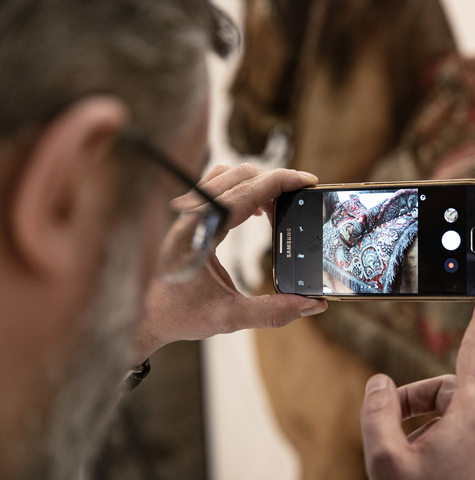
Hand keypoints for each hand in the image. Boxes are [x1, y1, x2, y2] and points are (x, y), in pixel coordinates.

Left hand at [133, 164, 327, 362]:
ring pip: (227, 176)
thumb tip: (312, 305)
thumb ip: (272, 312)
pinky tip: (253, 211)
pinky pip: (217, 186)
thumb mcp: (228, 319)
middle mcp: (191, 216)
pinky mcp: (189, 216)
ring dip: (257, 183)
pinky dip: (242, 189)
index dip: (280, 182)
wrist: (142, 316)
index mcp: (199, 233)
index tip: (306, 181)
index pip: (246, 193)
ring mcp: (187, 213)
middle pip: (240, 176)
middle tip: (300, 197)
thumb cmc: (178, 315)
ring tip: (278, 206)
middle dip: (275, 181)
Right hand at [360, 286, 474, 479]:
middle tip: (388, 422)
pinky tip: (422, 465)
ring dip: (426, 424)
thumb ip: (378, 410)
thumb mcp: (386, 456)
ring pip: (455, 415)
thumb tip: (381, 384)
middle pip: (449, 390)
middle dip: (416, 400)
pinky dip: (441, 439)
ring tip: (403, 452)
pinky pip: (466, 436)